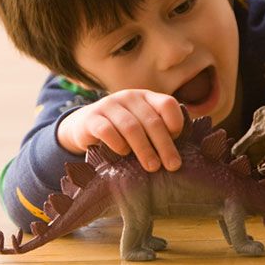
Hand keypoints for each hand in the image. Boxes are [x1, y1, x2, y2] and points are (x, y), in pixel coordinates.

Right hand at [57, 89, 184, 171]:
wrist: (84, 126)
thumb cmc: (121, 131)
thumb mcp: (141, 126)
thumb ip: (157, 132)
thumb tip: (177, 156)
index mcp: (146, 97)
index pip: (167, 104)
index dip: (176, 122)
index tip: (179, 142)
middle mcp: (129, 97)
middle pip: (151, 120)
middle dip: (164, 145)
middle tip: (173, 166)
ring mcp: (108, 105)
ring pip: (131, 126)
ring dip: (144, 148)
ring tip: (152, 167)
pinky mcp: (91, 118)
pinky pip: (106, 130)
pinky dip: (118, 144)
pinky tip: (123, 154)